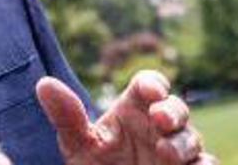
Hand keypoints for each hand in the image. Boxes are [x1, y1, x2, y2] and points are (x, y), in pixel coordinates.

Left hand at [35, 71, 217, 164]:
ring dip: (183, 143)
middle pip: (176, 109)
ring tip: (166, 154)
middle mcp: (159, 126)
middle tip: (161, 120)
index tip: (150, 91)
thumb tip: (44, 84)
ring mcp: (178, 151)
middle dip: (172, 112)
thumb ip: (67, 117)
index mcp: (135, 108)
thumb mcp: (78, 146)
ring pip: (192, 139)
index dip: (153, 84)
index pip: (149, 84)